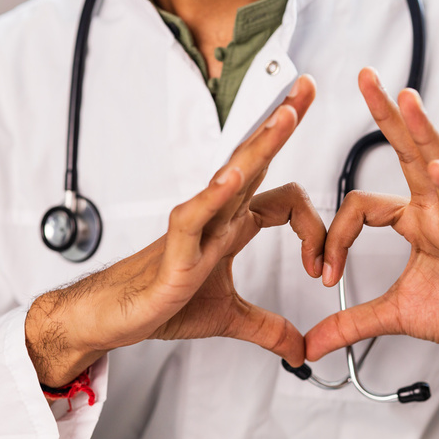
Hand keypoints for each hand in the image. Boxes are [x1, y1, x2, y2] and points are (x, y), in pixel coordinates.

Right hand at [27, 75, 323, 385]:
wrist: (116, 317)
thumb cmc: (165, 302)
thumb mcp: (229, 317)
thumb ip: (268, 327)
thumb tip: (300, 351)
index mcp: (233, 225)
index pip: (283, 200)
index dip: (314, 225)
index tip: (322, 267)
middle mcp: (217, 215)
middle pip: (256, 160)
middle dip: (282, 123)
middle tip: (306, 87)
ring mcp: (196, 226)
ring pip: (231, 176)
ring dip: (261, 145)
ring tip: (286, 115)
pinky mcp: (175, 249)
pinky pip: (195, 215)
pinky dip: (214, 196)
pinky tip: (232, 178)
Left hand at [305, 68, 438, 361]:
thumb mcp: (392, 314)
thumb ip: (350, 323)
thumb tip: (310, 345)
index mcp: (413, 220)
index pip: (362, 205)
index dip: (337, 234)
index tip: (323, 272)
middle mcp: (436, 209)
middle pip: (409, 153)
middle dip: (388, 115)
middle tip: (365, 77)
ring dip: (423, 133)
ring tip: (405, 98)